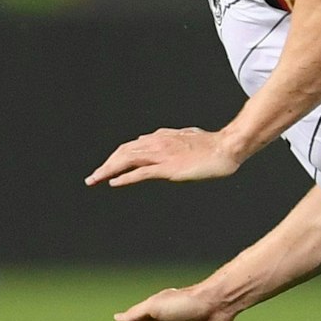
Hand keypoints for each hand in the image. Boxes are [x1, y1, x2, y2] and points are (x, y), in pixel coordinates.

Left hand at [87, 127, 245, 186]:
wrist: (227, 147)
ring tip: (94, 180)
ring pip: (127, 161)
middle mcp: (158, 143)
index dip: (116, 157)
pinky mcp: (168, 168)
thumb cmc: (213, 145)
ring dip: (107, 170)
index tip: (106, 167)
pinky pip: (141, 173)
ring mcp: (162, 155)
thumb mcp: (189, 138)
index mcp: (162, 137)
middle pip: (123, 152)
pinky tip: (113, 183)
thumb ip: (174, 140)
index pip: (131, 146)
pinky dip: (124, 177)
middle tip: (92, 177)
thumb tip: (164, 140)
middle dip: (105, 165)